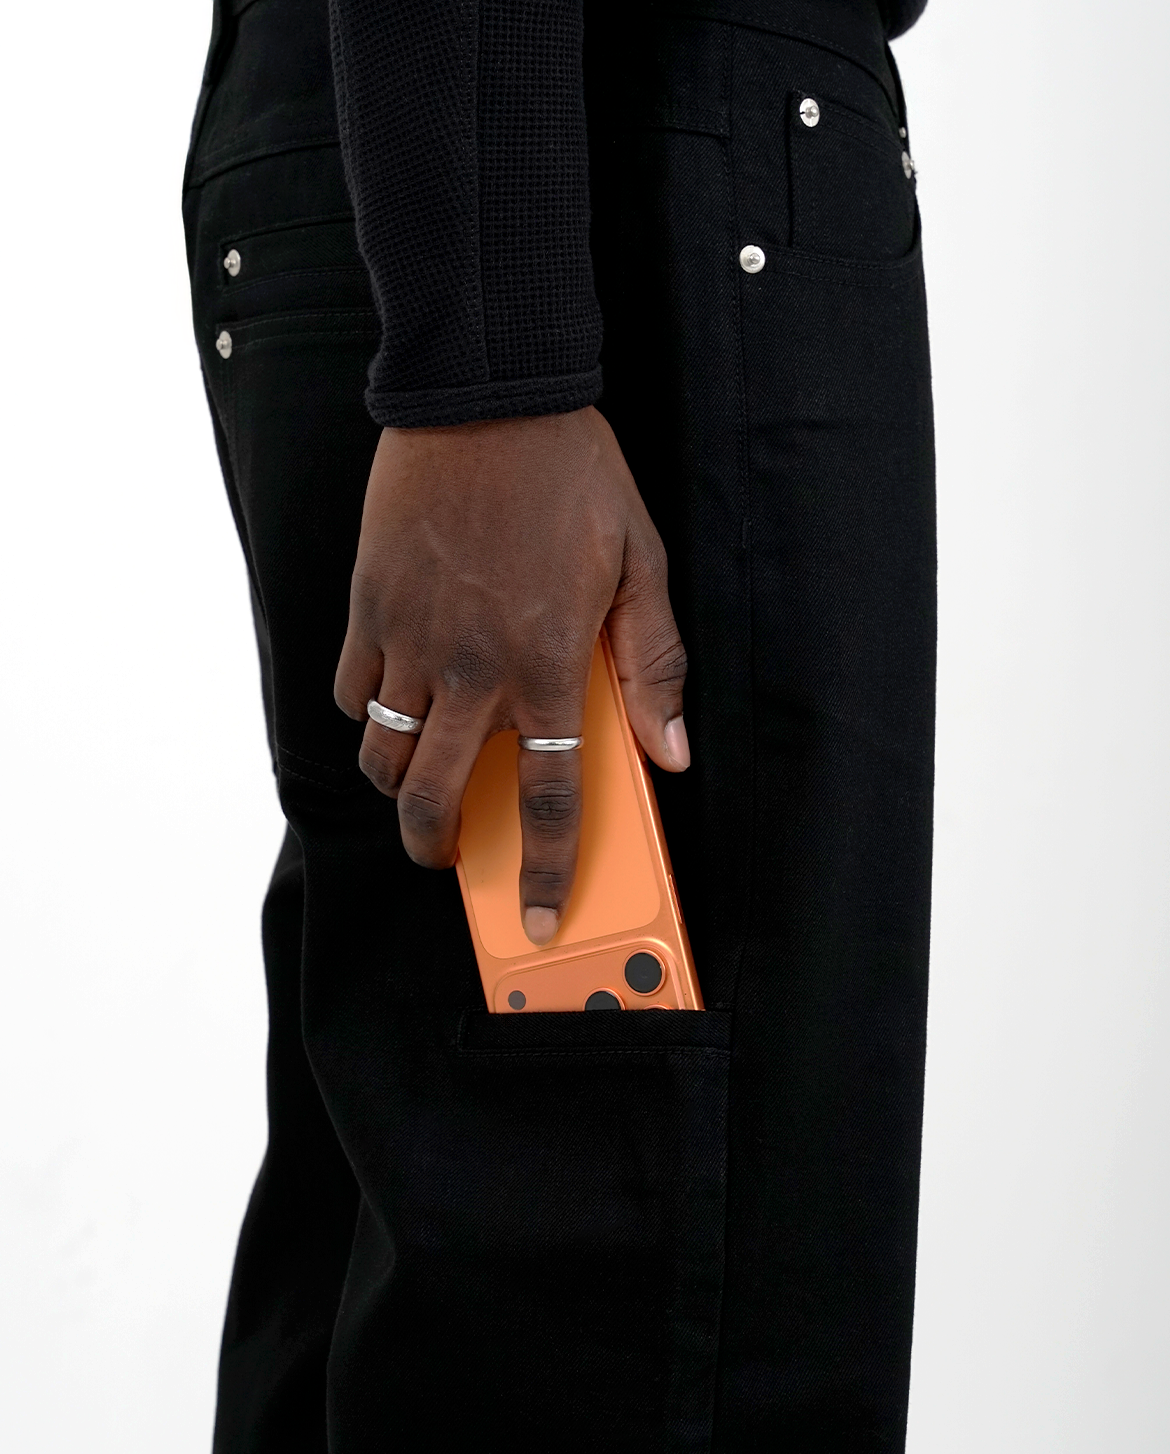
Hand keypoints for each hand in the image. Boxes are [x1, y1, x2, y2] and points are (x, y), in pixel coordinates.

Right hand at [334, 405, 688, 943]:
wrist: (486, 395)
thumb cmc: (573, 476)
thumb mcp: (641, 563)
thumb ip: (656, 664)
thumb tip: (670, 751)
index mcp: (547, 662)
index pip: (547, 794)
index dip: (544, 868)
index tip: (537, 914)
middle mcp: (473, 665)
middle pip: (436, 797)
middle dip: (437, 847)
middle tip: (449, 851)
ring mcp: (412, 638)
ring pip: (383, 754)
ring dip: (401, 785)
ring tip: (422, 777)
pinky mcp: (370, 606)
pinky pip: (352, 690)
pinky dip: (368, 714)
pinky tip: (395, 699)